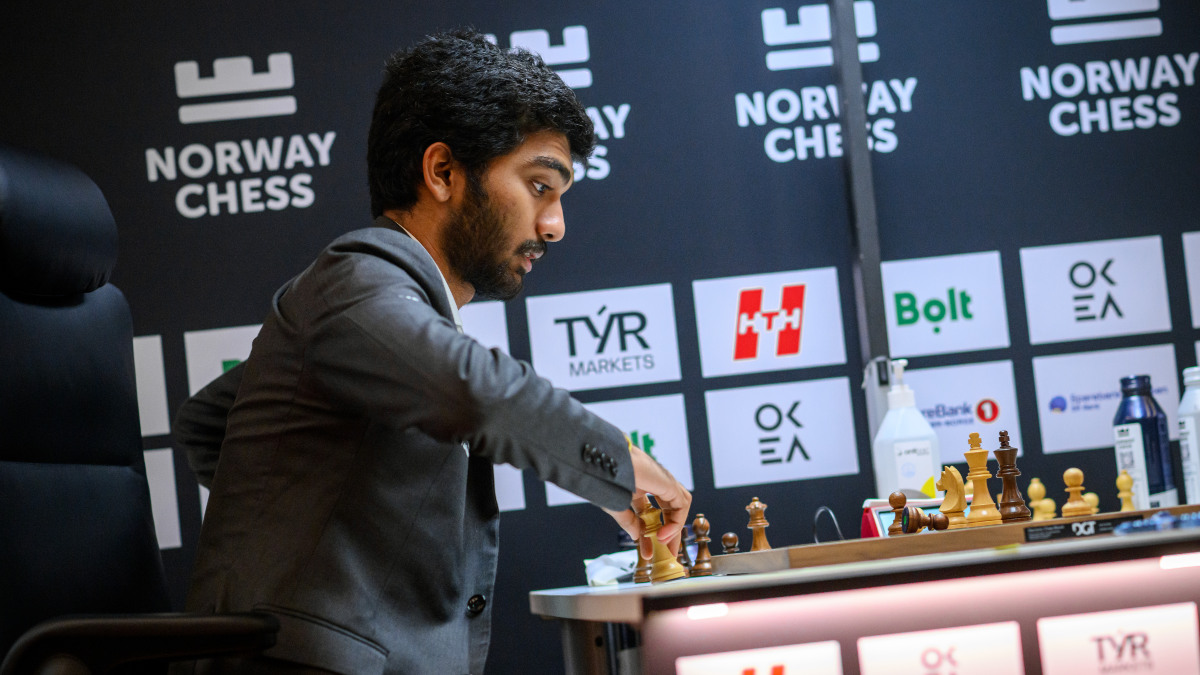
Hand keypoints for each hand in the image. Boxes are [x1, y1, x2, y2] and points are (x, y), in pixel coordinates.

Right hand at [604, 440, 691, 558]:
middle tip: (666, 552)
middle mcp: (653, 483)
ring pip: (678, 506)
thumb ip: (628, 521)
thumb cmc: (605, 478)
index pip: (649, 513)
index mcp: (638, 486)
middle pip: (668, 511)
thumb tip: (637, 536)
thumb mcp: (616, 506)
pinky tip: (662, 535)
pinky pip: (681, 505)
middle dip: (668, 533)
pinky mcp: (669, 483)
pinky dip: (675, 522)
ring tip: (664, 545)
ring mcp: (662, 482)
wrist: (606, 462)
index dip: (649, 532)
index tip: (647, 551)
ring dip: (674, 528)